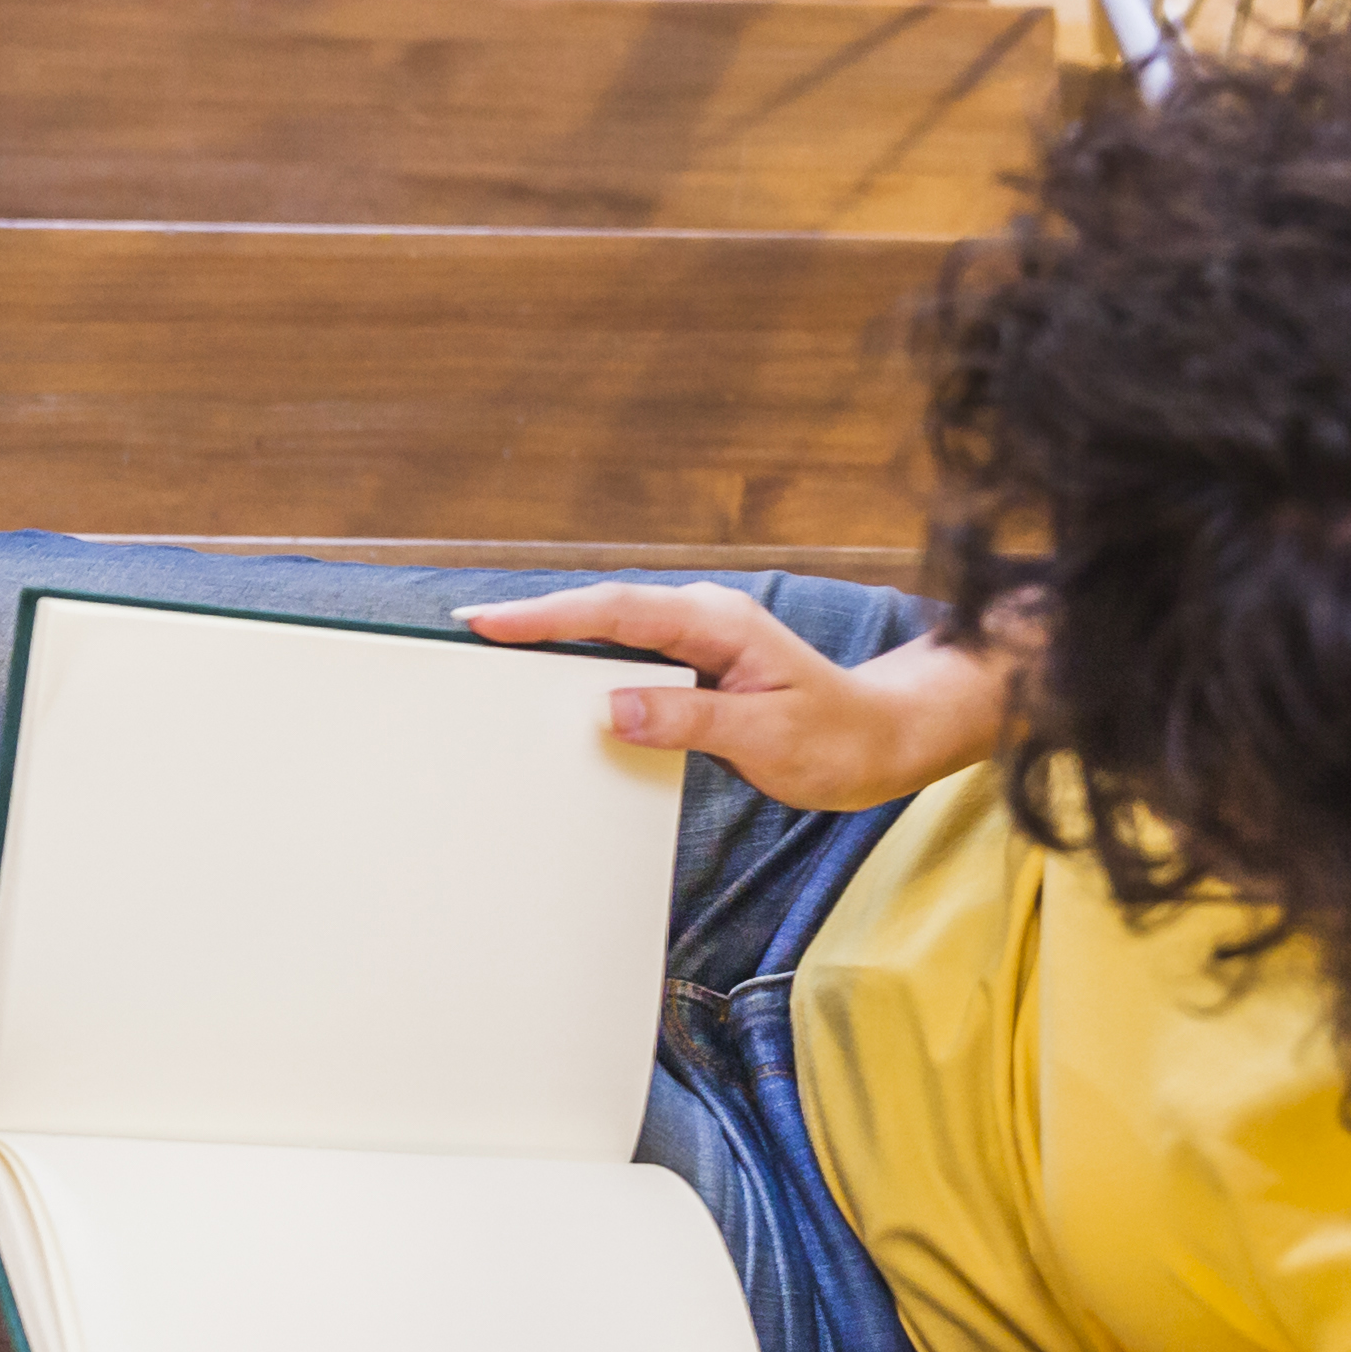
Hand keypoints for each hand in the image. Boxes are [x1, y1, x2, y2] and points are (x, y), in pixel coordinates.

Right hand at [453, 581, 1007, 810]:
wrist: (884, 739)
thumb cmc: (837, 739)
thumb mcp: (765, 739)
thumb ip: (688, 721)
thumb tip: (613, 707)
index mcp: (717, 623)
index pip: (616, 612)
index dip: (548, 616)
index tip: (489, 620)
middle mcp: (703, 619)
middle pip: (602, 612)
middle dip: (534, 620)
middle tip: (467, 632)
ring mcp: (699, 638)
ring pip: (612, 633)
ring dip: (556, 642)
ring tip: (493, 651)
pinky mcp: (696, 663)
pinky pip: (630, 656)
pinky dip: (588, 663)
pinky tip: (557, 684)